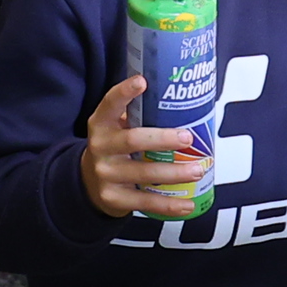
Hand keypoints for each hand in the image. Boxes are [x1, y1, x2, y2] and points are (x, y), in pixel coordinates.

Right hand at [82, 73, 209, 218]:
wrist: (89, 183)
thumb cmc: (114, 148)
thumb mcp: (116, 128)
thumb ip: (138, 115)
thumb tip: (183, 101)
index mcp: (101, 123)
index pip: (110, 103)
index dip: (124, 92)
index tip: (142, 82)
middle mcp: (100, 146)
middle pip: (132, 140)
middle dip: (162, 139)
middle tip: (187, 138)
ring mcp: (106, 174)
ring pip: (144, 173)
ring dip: (174, 172)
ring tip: (197, 169)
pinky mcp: (114, 198)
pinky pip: (146, 201)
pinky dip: (170, 204)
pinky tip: (188, 203)